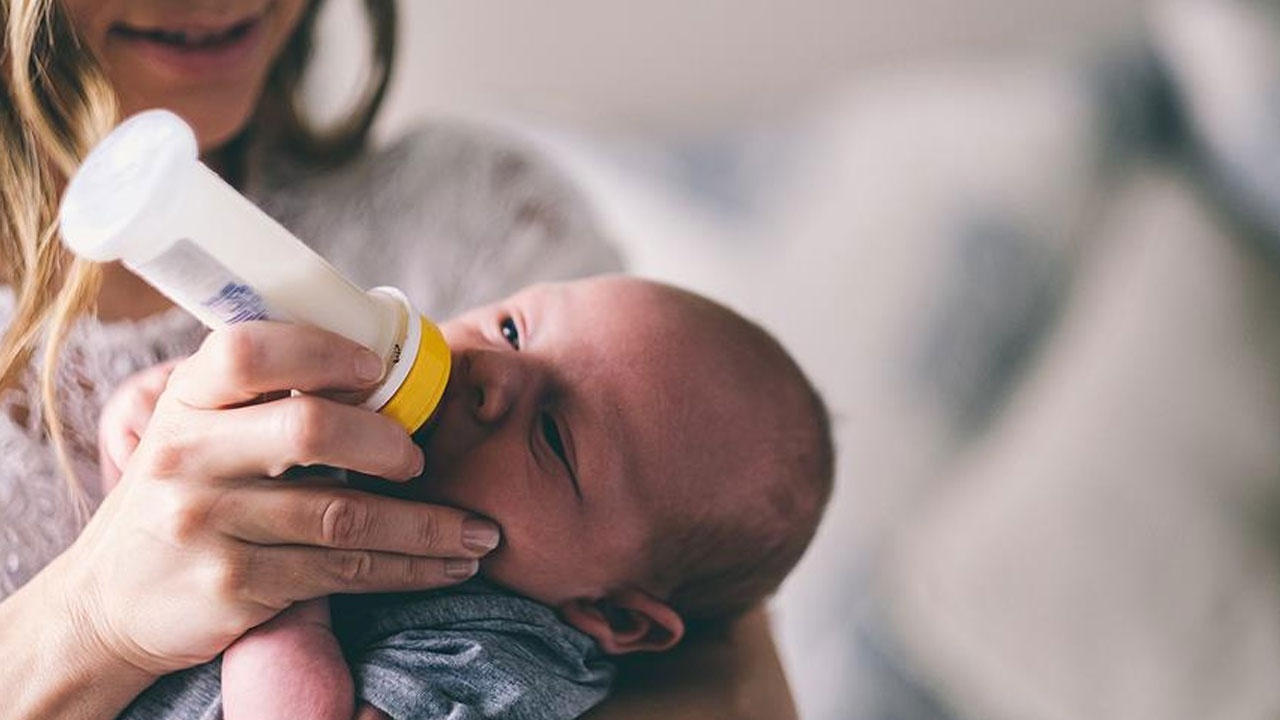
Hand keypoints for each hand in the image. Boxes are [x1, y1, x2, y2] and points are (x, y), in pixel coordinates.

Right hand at [56, 322, 498, 676]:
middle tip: (420, 459)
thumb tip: (374, 367)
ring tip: (478, 532)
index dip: (323, 352)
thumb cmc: (179, 498)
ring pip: (344, 515)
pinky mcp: (236, 585)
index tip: (376, 370)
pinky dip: (408, 569)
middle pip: (309, 429)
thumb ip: (259, 400)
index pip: (249, 351)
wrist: (107, 602)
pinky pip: (343, 571)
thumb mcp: (195, 433)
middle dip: (387, 443)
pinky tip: (446, 565)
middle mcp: (189, 457)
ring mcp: (210, 524)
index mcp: (186, 401)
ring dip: (428, 526)